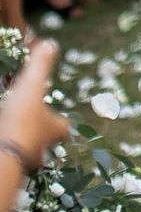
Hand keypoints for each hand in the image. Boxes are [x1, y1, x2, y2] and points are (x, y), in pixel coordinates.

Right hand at [0, 40, 69, 170]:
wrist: (1, 158)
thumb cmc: (22, 120)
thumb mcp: (32, 86)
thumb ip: (41, 64)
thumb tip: (50, 42)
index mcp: (56, 130)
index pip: (64, 126)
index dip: (59, 119)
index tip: (54, 113)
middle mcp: (44, 149)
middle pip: (45, 139)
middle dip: (37, 129)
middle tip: (29, 119)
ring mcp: (26, 161)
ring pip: (26, 148)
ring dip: (20, 138)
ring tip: (11, 125)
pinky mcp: (10, 168)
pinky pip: (10, 154)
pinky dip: (7, 143)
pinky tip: (2, 135)